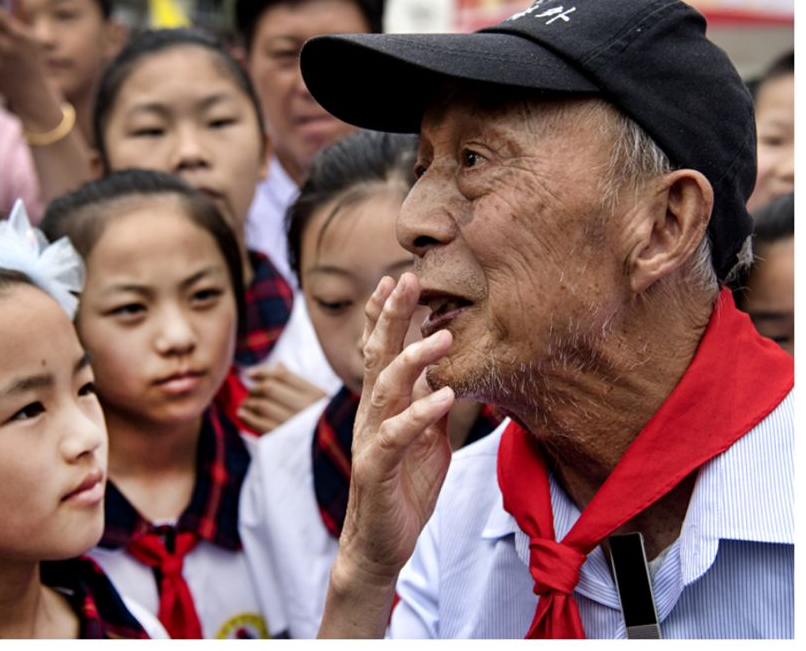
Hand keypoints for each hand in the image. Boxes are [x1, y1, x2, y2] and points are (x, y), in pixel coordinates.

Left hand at [237, 364, 326, 432]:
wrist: (334, 457)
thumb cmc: (325, 424)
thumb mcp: (319, 402)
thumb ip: (299, 383)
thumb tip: (279, 364)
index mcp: (316, 395)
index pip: (283, 376)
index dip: (263, 372)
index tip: (249, 373)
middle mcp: (306, 408)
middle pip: (270, 389)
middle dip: (255, 388)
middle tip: (249, 391)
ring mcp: (294, 425)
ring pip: (263, 406)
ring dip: (249, 403)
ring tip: (244, 404)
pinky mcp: (284, 441)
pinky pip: (261, 425)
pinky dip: (248, 418)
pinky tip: (242, 414)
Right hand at [333, 273, 453, 586]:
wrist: (381, 544)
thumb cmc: (404, 486)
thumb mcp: (428, 438)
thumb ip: (432, 402)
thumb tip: (450, 371)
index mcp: (382, 402)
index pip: (379, 348)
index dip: (384, 313)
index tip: (396, 277)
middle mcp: (371, 412)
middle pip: (378, 354)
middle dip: (392, 315)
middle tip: (408, 279)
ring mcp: (370, 438)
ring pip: (386, 387)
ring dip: (414, 358)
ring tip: (444, 336)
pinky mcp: (376, 467)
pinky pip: (395, 435)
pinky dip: (420, 413)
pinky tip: (443, 396)